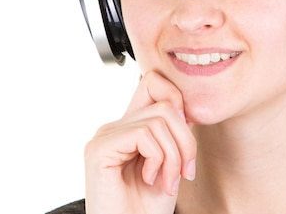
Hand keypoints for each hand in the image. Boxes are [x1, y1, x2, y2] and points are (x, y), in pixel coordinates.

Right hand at [84, 71, 196, 213]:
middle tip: (184, 172)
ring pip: (159, 118)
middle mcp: (114, 127)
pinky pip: (144, 134)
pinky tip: (150, 180)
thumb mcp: (170, 164)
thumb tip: (185, 106)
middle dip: (186, 140)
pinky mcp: (99, 149)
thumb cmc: (146, 209)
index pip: (153, 83)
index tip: (185, 145)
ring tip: (167, 181)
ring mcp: (104, 136)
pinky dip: (158, 159)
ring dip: (175, 155)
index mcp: (129, 128)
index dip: (177, 102)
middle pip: (164, 103)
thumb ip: (172, 133)